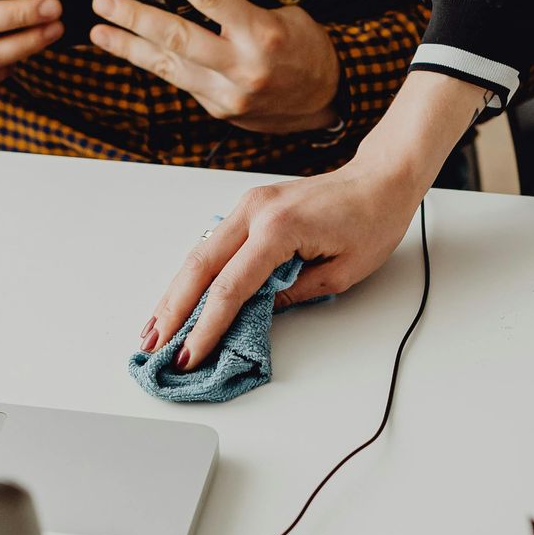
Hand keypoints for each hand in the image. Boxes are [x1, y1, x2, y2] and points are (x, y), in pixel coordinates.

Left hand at [89, 0, 340, 133]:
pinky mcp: (220, 109)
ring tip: (100, 30)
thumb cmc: (306, 49)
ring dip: (130, 47)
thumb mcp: (284, 17)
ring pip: (169, 67)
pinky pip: (181, 82)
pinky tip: (133, 50)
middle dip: (136, 19)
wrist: (327, 99)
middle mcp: (242, 67)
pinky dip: (156, 64)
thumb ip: (238, 14)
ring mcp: (228, 93)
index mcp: (261, 34)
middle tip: (104, 2)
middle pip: (179, 39)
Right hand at [139, 71, 485, 369]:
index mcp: (279, 228)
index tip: (190, 355)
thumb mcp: (341, 273)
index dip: (206, 327)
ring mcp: (248, 205)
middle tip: (154, 346)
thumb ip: (293, 295)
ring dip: (175, 292)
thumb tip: (254, 316)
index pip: (230, 288)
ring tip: (155, 328)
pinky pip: (212, 243)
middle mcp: (254, 211)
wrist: (380, 178)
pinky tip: (179, 296)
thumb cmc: (372, 221)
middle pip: (199, 267)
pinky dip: (192, 273)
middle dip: (173, 310)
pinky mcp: (249, 206)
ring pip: (198, 253)